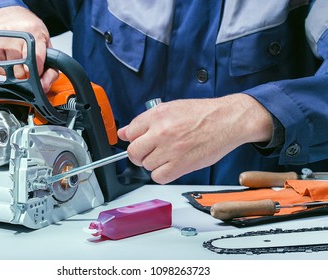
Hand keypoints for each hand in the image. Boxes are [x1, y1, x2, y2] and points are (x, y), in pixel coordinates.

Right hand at [0, 6, 57, 91]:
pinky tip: (1, 56)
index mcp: (34, 34)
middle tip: (23, 65)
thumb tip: (43, 87)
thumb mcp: (47, 49)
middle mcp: (14, 35)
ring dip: (8, 71)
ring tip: (12, 58)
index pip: (35, 60)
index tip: (36, 73)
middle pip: (18, 72)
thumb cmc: (31, 33)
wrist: (11, 15)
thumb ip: (51, 71)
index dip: (36, 72)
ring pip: (3, 72)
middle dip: (22, 74)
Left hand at [118, 94, 272, 183]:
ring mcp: (170, 149)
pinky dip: (162, 174)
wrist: (227, 120)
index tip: (139, 141)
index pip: (130, 132)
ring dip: (153, 164)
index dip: (133, 138)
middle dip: (139, 154)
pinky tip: (170, 166)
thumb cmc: (203, 114)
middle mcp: (161, 132)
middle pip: (133, 152)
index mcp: (157, 115)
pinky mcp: (181, 165)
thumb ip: (146, 121)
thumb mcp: (171, 108)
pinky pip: (159, 177)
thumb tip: (124, 132)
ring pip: (146, 165)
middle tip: (148, 152)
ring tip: (166, 156)